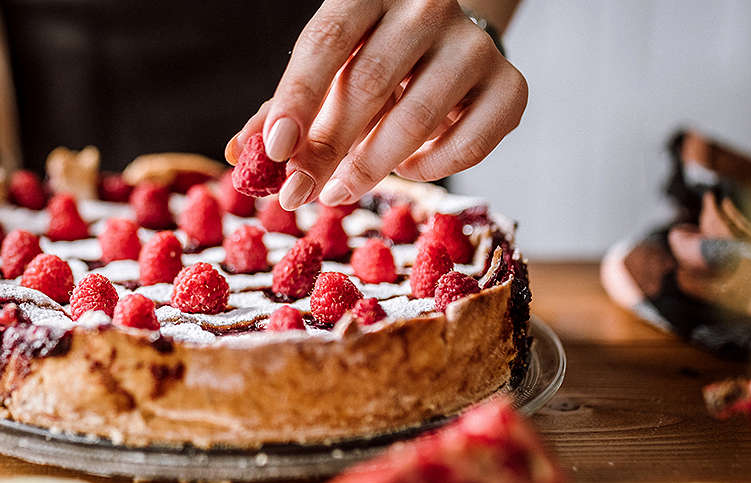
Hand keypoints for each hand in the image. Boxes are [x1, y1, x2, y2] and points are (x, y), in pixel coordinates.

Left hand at [225, 0, 527, 209]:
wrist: (447, 49)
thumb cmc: (370, 64)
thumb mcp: (323, 76)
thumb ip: (283, 112)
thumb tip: (240, 154)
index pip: (327, 41)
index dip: (297, 98)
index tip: (275, 150)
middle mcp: (427, 7)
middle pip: (370, 82)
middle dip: (327, 148)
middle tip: (297, 195)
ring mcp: (473, 45)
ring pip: (419, 116)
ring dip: (373, 166)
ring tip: (341, 191)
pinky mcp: (511, 86)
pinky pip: (470, 142)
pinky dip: (431, 168)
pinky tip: (408, 169)